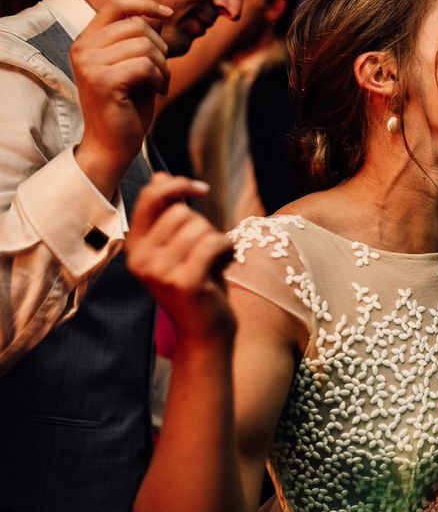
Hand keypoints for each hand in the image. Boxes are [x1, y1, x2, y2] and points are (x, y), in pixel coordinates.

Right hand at [71, 0, 172, 197]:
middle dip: (161, 48)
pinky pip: (146, 66)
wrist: (112, 146)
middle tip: (162, 73)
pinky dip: (160, 78)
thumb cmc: (126, 109)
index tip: (168, 13)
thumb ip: (141, 42)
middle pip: (138, 25)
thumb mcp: (135, 69)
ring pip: (145, 46)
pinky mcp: (104, 81)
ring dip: (163, 66)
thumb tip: (157, 16)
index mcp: (87, 41)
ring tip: (160, 85)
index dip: (144, 4)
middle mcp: (83, 48)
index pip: (116, 4)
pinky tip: (157, 93)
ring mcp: (90, 64)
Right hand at [126, 173, 235, 344]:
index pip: (150, 198)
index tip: (200, 188)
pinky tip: (227, 264)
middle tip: (209, 252)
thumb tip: (161, 177)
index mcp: (135, 249)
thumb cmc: (197, 288)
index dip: (177, 186)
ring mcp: (161, 272)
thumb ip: (169, 215)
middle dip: (204, 226)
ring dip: (218, 241)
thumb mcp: (180, 249)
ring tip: (217, 263)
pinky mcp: (185, 281)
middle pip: (182, 213)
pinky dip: (228, 250)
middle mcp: (141, 260)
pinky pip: (213, 243)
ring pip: (199, 227)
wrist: (205, 335)